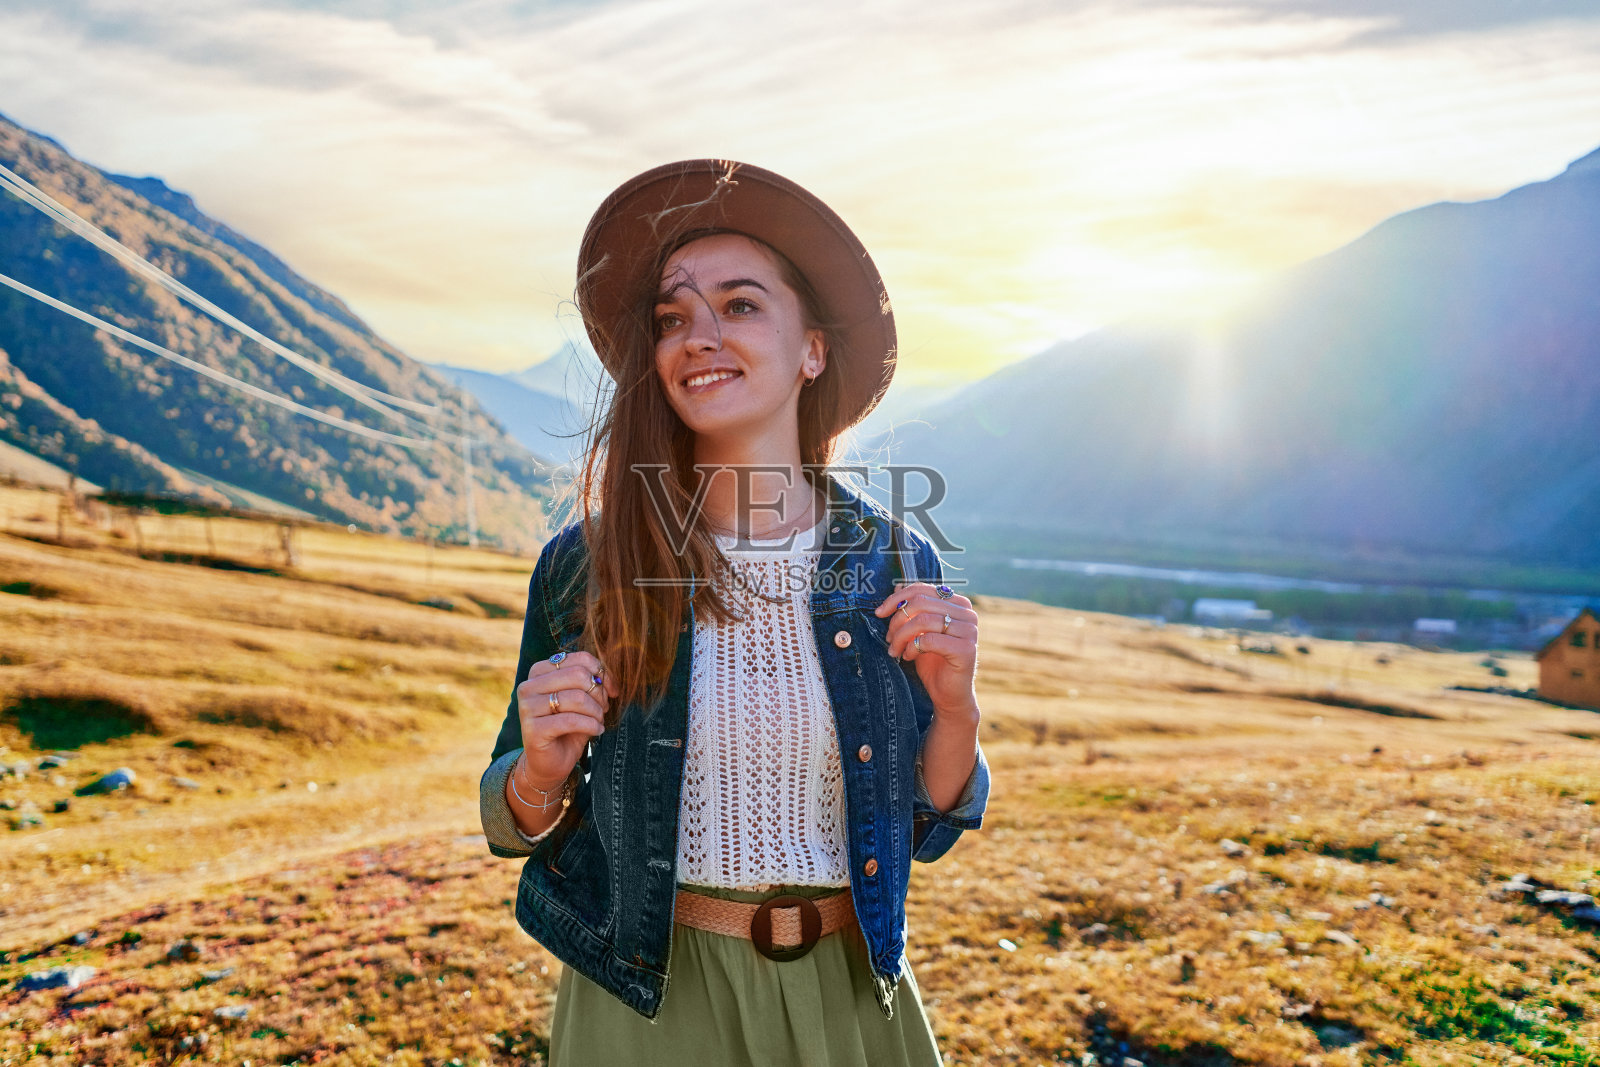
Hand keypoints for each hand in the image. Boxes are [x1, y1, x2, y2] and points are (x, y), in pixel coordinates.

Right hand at [515, 650, 619, 789]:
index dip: (603, 674)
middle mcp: (529, 686)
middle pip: (578, 675)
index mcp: (539, 671)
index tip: (611, 691)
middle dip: (599, 693)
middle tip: (603, 708)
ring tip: (599, 721)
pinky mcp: (532, 729)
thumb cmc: (568, 727)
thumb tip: (607, 676)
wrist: (550, 762)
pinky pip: (571, 720)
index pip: (580, 659)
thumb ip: (591, 681)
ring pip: (576, 697)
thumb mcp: (582, 698)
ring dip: (596, 712)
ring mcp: (527, 707)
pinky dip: (591, 725)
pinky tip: (596, 731)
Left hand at [874, 583, 979, 718]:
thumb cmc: (932, 661)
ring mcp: (969, 631)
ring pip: (923, 620)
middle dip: (897, 620)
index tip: (879, 613)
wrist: (949, 694)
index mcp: (957, 604)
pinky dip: (912, 648)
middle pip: (921, 603)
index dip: (897, 598)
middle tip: (888, 638)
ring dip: (901, 636)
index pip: (922, 589)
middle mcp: (967, 614)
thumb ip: (913, 610)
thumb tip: (896, 587)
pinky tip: (908, 657)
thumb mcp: (918, 631)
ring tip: (894, 650)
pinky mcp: (966, 649)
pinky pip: (929, 640)